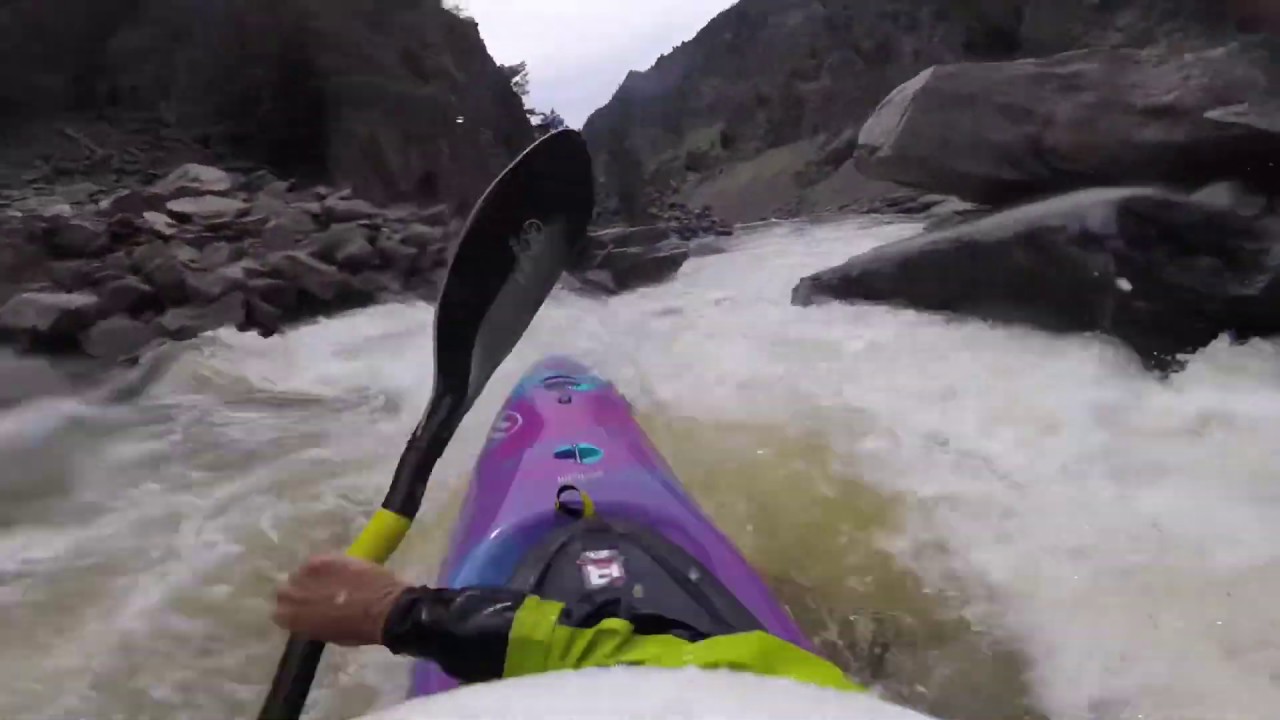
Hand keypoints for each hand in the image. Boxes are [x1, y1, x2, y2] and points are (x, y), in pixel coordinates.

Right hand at [273, 554, 410, 645]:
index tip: (303, 610)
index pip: (279, 613)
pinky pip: (313, 561)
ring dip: (309, 577)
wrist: (384, 608)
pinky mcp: (323, 559)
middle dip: (297, 592)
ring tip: (327, 579)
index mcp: (294, 620)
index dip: (292, 611)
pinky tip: (335, 569)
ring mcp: (307, 575)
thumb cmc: (359, 630)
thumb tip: (309, 617)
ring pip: (298, 574)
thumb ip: (312, 624)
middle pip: (284, 590)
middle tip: (314, 593)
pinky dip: (322, 565)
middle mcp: (294, 596)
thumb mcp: (329, 635)